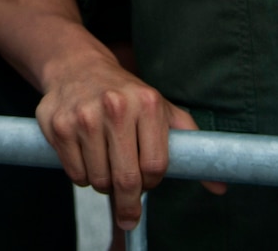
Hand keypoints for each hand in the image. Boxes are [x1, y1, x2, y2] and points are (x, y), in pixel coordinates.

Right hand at [36, 49, 221, 230]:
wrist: (76, 67)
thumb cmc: (127, 95)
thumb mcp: (162, 109)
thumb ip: (191, 144)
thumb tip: (220, 188)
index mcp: (146, 103)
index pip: (155, 167)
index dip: (152, 182)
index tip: (148, 181)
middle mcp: (115, 107)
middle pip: (126, 179)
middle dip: (128, 202)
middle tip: (127, 210)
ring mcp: (83, 116)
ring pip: (98, 181)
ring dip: (104, 185)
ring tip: (105, 163)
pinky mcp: (58, 125)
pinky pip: (74, 174)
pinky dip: (82, 176)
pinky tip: (86, 155)